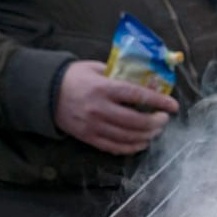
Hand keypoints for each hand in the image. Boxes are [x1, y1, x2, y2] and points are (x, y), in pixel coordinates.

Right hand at [54, 61, 178, 154]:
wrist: (43, 92)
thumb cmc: (73, 78)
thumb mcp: (95, 68)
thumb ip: (118, 75)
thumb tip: (144, 81)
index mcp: (103, 88)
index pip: (138, 96)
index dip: (159, 101)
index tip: (173, 105)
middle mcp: (100, 108)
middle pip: (137, 121)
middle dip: (157, 122)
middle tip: (164, 119)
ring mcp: (94, 125)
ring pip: (129, 137)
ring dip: (148, 136)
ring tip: (155, 130)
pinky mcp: (89, 137)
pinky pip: (116, 147)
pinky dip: (133, 147)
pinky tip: (142, 143)